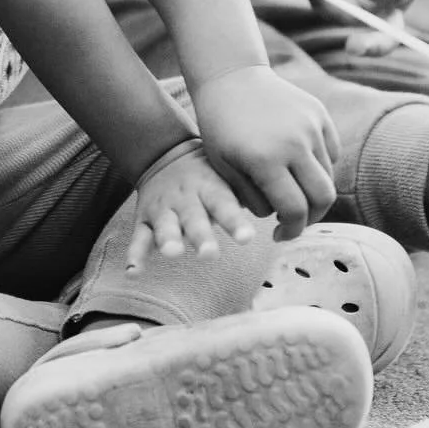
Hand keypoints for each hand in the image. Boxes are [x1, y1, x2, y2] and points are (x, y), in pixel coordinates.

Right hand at [128, 141, 257, 269]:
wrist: (166, 154)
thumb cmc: (209, 174)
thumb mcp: (229, 176)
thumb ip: (252, 194)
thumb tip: (295, 212)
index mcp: (211, 189)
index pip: (225, 205)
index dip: (235, 222)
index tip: (247, 238)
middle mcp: (187, 199)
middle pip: (194, 219)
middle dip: (201, 236)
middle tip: (210, 254)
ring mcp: (164, 210)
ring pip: (165, 226)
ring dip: (169, 240)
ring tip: (173, 253)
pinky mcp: (144, 219)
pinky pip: (138, 238)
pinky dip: (134, 255)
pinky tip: (133, 273)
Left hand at [192, 67, 339, 242]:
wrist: (231, 78)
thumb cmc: (220, 128)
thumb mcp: (224, 169)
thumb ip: (253, 199)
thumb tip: (284, 220)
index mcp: (266, 160)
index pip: (295, 210)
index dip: (291, 230)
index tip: (281, 235)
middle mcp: (294, 143)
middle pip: (323, 198)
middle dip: (311, 218)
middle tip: (296, 222)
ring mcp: (311, 126)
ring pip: (328, 175)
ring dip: (314, 191)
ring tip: (294, 193)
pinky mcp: (319, 113)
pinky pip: (332, 152)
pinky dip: (320, 166)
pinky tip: (299, 166)